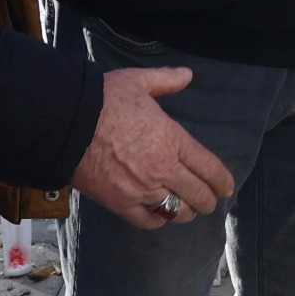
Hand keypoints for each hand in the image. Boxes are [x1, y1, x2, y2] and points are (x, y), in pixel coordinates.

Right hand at [71, 67, 236, 229]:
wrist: (68, 123)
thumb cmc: (105, 100)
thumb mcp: (138, 81)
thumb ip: (166, 80)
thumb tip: (187, 74)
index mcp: (172, 140)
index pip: (209, 167)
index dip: (222, 181)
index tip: (226, 187)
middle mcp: (163, 169)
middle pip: (198, 195)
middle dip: (208, 201)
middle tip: (209, 202)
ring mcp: (142, 189)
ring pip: (176, 212)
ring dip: (185, 212)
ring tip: (186, 210)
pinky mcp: (120, 203)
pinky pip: (148, 221)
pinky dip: (158, 221)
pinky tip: (160, 216)